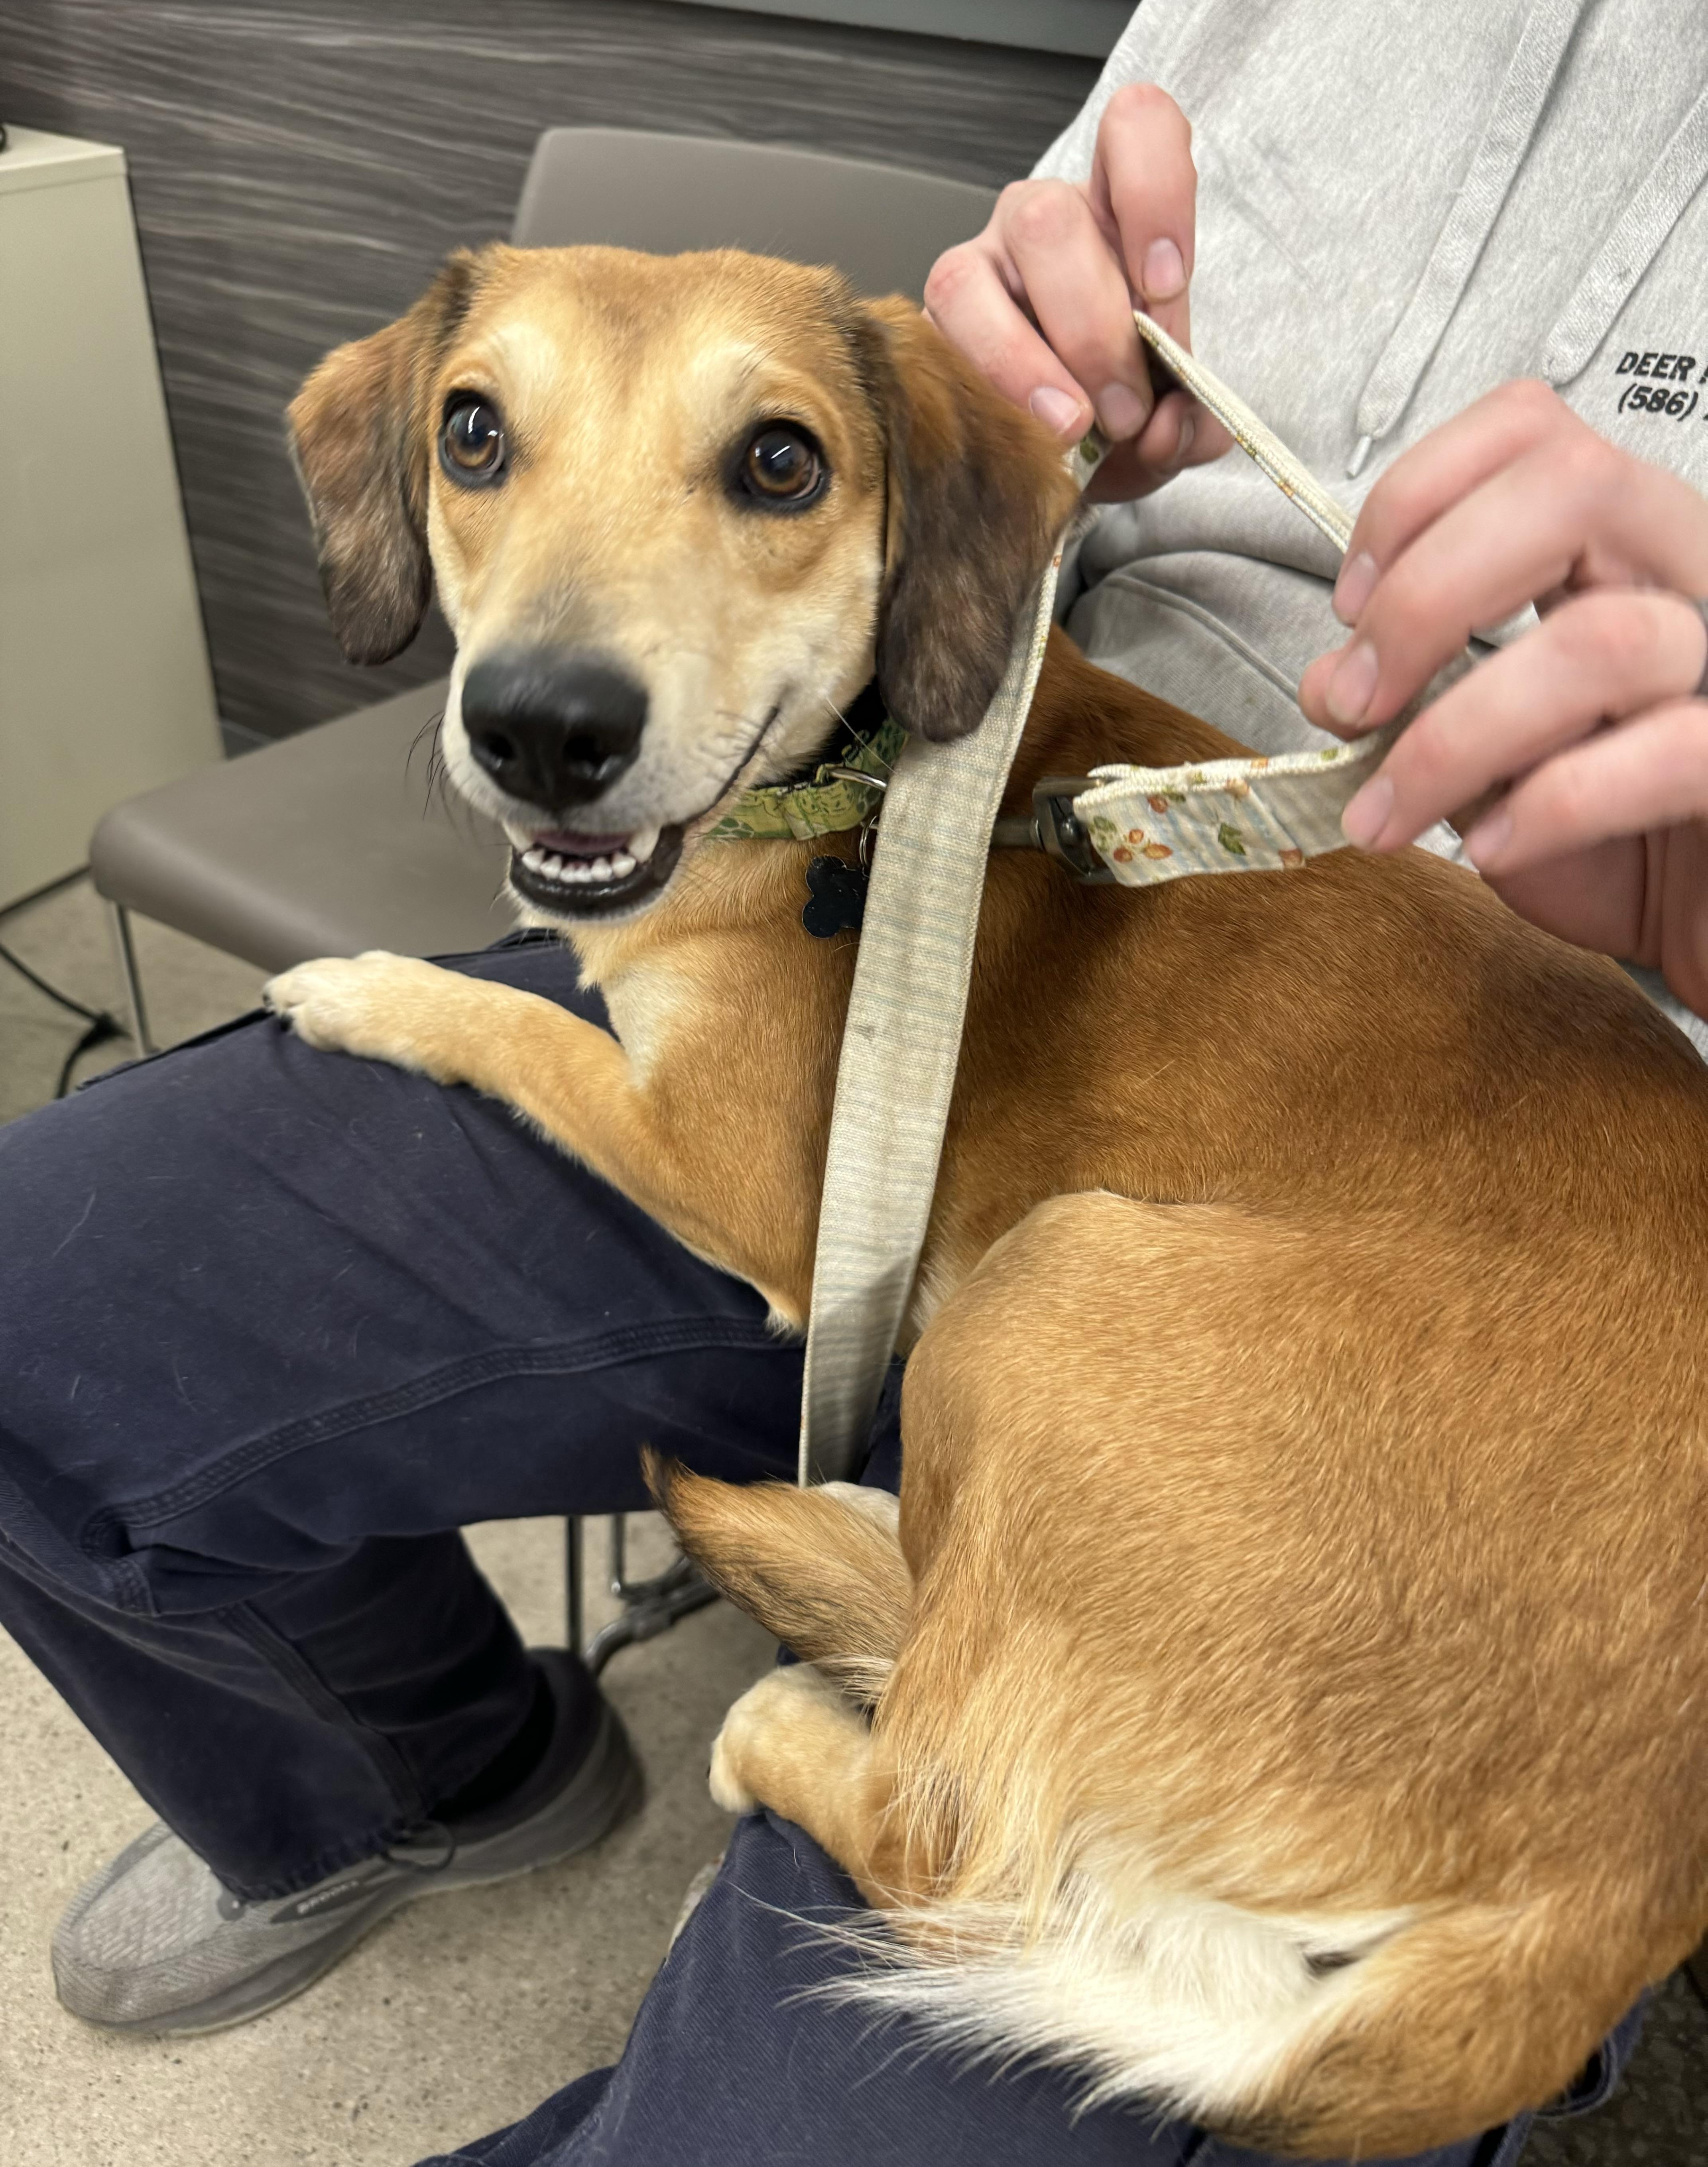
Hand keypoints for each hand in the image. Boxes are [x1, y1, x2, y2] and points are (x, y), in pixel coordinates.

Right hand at [924, 83, 1230, 501]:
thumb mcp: (1173, 405)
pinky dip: (984, 398)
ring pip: (970, 281)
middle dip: (1093, 330)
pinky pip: (935, 349)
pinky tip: (1017, 436)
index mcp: (1115, 205)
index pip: (1135, 127)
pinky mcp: (927, 331)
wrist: (1069, 454)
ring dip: (1024, 365)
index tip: (1165, 286)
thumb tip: (1166, 429)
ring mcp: (972, 270)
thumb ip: (1190, 416)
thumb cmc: (1122, 402)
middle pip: (1049, 223)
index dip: (1153, 193)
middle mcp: (1039, 220)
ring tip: (1069, 428)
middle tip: (1125, 410)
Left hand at [1297, 381, 1707, 1013]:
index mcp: (1623, 548)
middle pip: (1571, 489)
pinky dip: (1553, 806)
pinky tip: (1491, 848)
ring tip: (1391, 813)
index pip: (1530, 428)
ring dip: (1455, 738)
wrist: (1697, 910)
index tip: (1350, 602)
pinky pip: (1671, 752)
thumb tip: (1329, 681)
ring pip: (1602, 640)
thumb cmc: (1611, 829)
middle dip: (1427, 596)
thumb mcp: (1490, 755)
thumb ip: (1412, 703)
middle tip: (1353, 701)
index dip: (1418, 493)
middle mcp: (1689, 574)